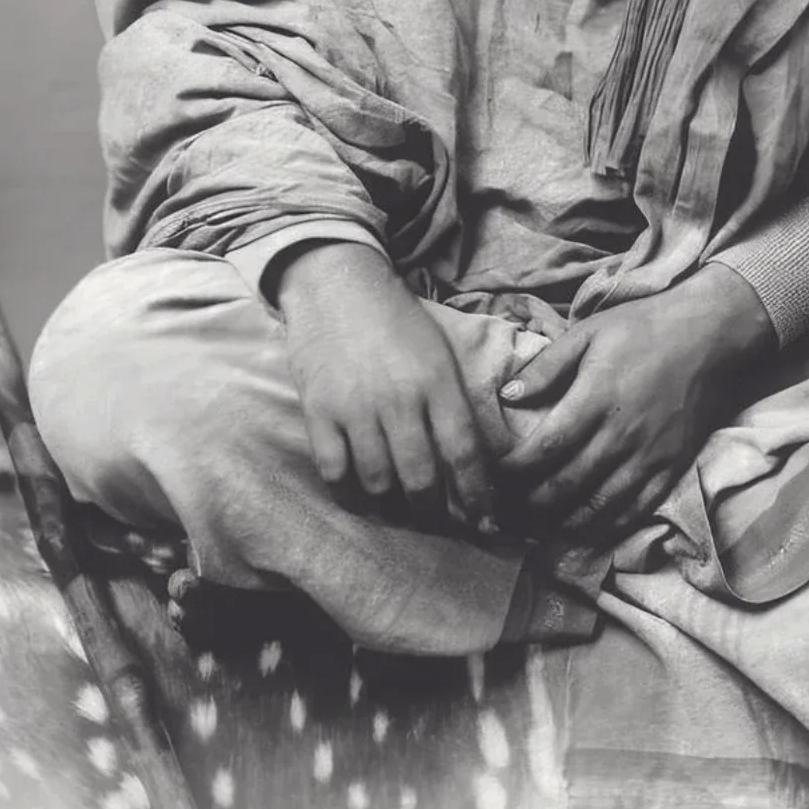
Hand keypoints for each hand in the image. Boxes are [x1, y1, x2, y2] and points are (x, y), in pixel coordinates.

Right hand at [274, 241, 498, 534]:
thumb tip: (473, 462)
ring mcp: (356, 407)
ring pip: (379, 483)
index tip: (488, 524)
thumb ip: (453, 404)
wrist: (338, 284)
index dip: (479, 498)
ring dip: (393, 507)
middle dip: (436, 513)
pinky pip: (335, 473)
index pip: (465, 454)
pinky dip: (351, 495)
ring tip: (402, 510)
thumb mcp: (440, 354)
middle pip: (422, 480)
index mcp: (438, 382)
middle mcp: (400, 399)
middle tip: (442, 522)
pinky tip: (362, 498)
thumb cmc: (397, 321)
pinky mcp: (319, 412)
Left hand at [493, 266, 775, 545]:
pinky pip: (634, 510)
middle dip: (530, 504)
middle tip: (507, 510)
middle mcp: (619, 435)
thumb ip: (547, 366)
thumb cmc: (642, 328)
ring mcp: (647, 456)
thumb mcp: (588, 332)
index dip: (515, 470)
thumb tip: (507, 396)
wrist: (707, 335)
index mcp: (595, 399)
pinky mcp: (670, 468)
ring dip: (562, 524)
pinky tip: (584, 531)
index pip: (545, 448)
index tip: (495, 476)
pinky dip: (605, 527)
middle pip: (566, 485)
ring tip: (537, 528)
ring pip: (598, 506)